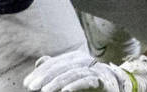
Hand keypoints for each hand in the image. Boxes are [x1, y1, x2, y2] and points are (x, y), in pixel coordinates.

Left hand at [23, 51, 146, 91]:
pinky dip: (75, 86)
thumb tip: (41, 61)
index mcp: (76, 58)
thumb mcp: (73, 77)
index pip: (55, 63)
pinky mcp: (103, 80)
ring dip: (57, 83)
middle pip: (61, 66)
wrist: (118, 87)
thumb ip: (58, 70)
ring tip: (44, 91)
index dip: (40, 72)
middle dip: (45, 77)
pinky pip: (88, 81)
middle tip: (32, 87)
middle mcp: (86, 60)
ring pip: (73, 73)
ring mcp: (95, 69)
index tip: (27, 84)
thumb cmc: (92, 85)